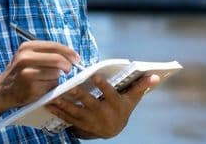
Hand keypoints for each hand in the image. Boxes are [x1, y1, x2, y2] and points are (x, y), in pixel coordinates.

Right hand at [0, 41, 80, 108]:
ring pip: (55, 73)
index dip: (68, 52)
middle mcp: (26, 57)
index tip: (76, 58)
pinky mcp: (30, 86)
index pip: (54, 46)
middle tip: (69, 69)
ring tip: (46, 79)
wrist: (2, 91)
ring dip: (56, 78)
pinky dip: (51, 87)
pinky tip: (41, 87)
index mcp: (27, 47)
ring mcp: (27, 72)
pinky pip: (50, 85)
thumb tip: (71, 56)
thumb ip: (46, 53)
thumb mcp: (28, 56)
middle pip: (57, 59)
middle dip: (67, 65)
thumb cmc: (20, 73)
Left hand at [46, 74, 160, 138]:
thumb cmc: (123, 108)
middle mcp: (103, 114)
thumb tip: (155, 75)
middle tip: (69, 86)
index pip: (110, 94)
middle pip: (90, 103)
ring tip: (54, 95)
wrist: (113, 130)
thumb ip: (141, 86)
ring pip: (75, 112)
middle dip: (79, 95)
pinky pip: (67, 118)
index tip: (95, 75)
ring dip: (63, 104)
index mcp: (116, 105)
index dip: (103, 85)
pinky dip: (58, 111)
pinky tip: (49, 103)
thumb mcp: (132, 98)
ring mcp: (91, 121)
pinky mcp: (80, 125)